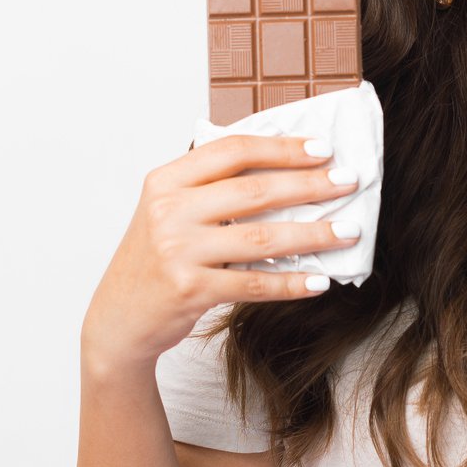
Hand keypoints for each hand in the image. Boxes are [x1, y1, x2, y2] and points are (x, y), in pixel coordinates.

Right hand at [80, 133, 361, 376]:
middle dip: (309, 185)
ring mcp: (178, 251)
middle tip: (348, 183)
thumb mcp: (170, 212)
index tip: (321, 149)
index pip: (232, 151)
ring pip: (261, 238)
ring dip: (313, 235)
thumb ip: (212, 188)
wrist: (118, 318)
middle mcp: (169, 211)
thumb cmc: (154, 260)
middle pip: (254, 191)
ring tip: (348, 232)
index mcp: (166, 181)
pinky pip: (253, 283)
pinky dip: (290, 282)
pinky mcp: (189, 289)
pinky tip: (318, 280)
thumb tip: (285, 168)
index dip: (281, 148)